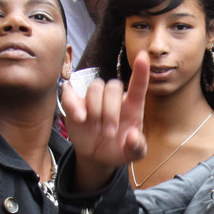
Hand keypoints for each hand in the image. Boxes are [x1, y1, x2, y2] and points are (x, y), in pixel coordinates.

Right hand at [60, 52, 149, 191]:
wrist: (97, 157)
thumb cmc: (119, 149)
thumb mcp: (132, 154)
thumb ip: (138, 147)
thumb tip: (133, 136)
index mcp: (132, 106)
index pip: (138, 85)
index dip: (141, 71)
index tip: (143, 56)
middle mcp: (113, 98)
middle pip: (113, 86)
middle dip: (111, 111)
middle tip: (109, 133)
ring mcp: (93, 99)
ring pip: (95, 87)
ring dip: (96, 109)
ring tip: (96, 128)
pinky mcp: (74, 104)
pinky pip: (71, 94)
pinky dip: (74, 104)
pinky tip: (80, 118)